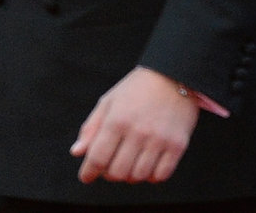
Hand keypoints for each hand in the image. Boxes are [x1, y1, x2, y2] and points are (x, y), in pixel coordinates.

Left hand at [71, 67, 200, 183]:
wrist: (173, 78)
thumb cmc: (135, 90)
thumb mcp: (107, 102)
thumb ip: (91, 128)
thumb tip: (77, 152)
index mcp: (117, 120)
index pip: (98, 156)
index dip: (88, 172)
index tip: (85, 177)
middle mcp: (138, 132)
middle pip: (118, 172)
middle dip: (108, 174)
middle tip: (108, 167)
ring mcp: (159, 141)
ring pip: (138, 176)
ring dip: (129, 176)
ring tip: (127, 164)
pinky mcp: (177, 146)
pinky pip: (161, 175)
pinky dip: (150, 176)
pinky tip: (145, 166)